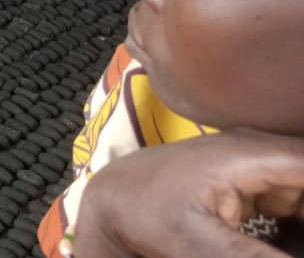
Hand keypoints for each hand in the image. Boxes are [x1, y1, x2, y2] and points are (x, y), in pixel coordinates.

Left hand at [73, 129, 303, 257]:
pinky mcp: (254, 180)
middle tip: (285, 241)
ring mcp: (257, 162)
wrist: (112, 200)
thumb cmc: (147, 216)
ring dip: (302, 226)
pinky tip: (278, 242)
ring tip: (276, 240)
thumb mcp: (200, 247)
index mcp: (252, 154)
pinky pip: (296, 204)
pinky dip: (295, 227)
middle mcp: (260, 150)